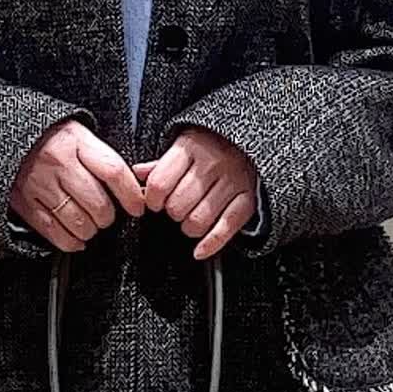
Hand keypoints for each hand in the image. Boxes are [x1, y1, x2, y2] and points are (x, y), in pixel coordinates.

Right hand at [9, 119, 144, 251]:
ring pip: (79, 221)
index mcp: (76, 142)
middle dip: (109, 216)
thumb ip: (98, 156)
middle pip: (98, 203)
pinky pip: (54, 232)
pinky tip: (75, 238)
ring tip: (90, 224)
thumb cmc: (46, 136)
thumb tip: (128, 184)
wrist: (2, 133)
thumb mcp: (76, 133)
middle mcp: (59, 163)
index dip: (131, 195)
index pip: (113, 171)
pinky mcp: (25, 203)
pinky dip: (70, 241)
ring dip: (91, 230)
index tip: (137, 206)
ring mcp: (40, 185)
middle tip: (107, 215)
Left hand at [135, 128, 258, 259]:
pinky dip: (210, 245)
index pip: (159, 184)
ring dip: (189, 227)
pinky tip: (199, 251)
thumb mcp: (186, 145)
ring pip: (197, 221)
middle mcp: (212, 163)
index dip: (152, 199)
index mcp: (191, 147)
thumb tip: (137, 174)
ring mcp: (232, 181)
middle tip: (177, 208)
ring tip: (191, 218)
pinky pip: (225, 229)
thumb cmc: (215, 145)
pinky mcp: (248, 199)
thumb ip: (162, 163)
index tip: (155, 202)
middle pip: (177, 205)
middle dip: (172, 213)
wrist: (255, 141)